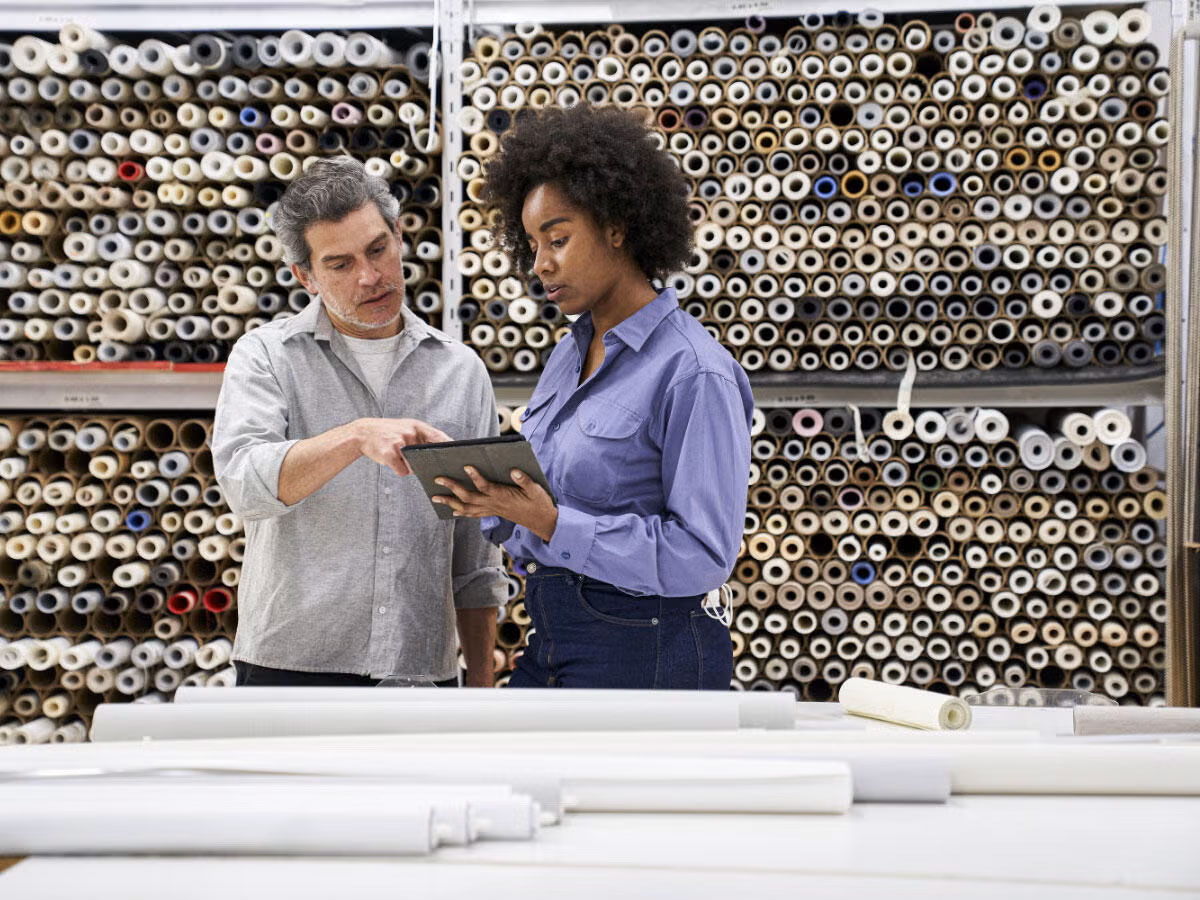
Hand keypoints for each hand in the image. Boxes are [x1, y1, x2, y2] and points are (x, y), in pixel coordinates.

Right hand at [352, 417, 450, 476]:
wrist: (363, 432)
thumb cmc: (389, 433)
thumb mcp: (407, 428)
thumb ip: (422, 439)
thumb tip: (439, 457)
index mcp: (417, 426)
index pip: (439, 437)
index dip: (450, 447)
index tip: (460, 455)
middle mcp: (410, 432)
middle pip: (428, 455)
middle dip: (431, 462)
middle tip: (433, 466)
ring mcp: (400, 442)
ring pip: (414, 466)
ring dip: (409, 466)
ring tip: (398, 455)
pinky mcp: (389, 454)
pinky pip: (402, 471)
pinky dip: (398, 470)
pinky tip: (391, 461)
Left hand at [433, 466, 557, 541]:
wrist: (542, 521)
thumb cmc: (539, 503)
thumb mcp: (536, 489)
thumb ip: (524, 480)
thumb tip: (514, 470)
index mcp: (503, 496)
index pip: (486, 486)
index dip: (476, 477)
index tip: (466, 466)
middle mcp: (494, 504)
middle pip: (468, 497)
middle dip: (452, 488)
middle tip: (437, 479)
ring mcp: (492, 510)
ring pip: (467, 508)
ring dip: (450, 502)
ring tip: (436, 497)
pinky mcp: (493, 513)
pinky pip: (473, 514)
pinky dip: (461, 512)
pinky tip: (452, 510)